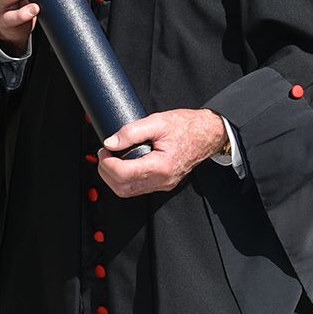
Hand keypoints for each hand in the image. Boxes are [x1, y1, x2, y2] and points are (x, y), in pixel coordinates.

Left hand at [96, 108, 227, 196]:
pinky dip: (125, 179)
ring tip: (112, 158)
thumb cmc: (187, 127)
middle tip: (105, 154)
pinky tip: (123, 164)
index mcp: (161, 166)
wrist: (208, 134)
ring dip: (114, 178)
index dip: (107, 162)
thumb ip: (131, 132)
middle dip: (106, 172)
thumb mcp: (157, 122)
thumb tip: (110, 142)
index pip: (123, 174)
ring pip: (128, 192)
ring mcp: (163, 184)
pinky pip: (138, 188)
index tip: (104, 149)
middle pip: (122, 188)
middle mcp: (162, 180)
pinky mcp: (163, 183)